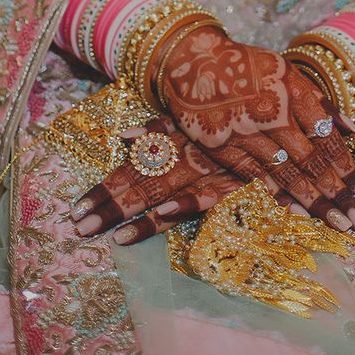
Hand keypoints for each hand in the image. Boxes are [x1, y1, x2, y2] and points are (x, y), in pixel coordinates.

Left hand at [70, 117, 240, 243]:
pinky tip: (164, 213)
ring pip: (167, 194)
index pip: (130, 168)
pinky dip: (185, 202)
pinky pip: (205, 196)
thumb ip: (159, 129)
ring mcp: (206, 170)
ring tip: (115, 237)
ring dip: (140, 217)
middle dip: (110, 207)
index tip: (76, 208)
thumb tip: (123, 137)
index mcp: (171, 142)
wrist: (277, 117)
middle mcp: (183, 157)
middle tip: (80, 228)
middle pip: (140, 184)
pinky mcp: (232, 184)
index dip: (104, 188)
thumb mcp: (192, 118)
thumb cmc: (229, 116)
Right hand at [156, 24, 354, 233]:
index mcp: (293, 90)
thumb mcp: (287, 72)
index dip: (347, 168)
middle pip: (311, 160)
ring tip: (336, 223)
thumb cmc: (248, 67)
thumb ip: (319, 102)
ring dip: (313, 201)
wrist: (194, 60)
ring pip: (286, 173)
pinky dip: (276, 194)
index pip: (327, 136)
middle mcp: (273, 112)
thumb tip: (354, 130)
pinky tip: (294, 212)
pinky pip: (254, 176)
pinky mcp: (221, 145)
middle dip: (337, 193)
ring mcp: (246, 131)